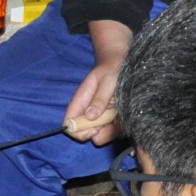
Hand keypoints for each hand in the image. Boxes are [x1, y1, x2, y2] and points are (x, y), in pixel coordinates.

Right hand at [63, 20, 131, 143]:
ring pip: (100, 135)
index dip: (79, 131)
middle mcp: (88, 111)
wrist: (125, 61)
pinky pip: (113, 131)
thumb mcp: (108, 80)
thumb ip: (100, 98)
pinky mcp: (112, 118)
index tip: (94, 127)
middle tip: (111, 122)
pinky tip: (126, 116)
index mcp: (81, 101)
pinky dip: (120, 128)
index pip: (69, 124)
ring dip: (111, 131)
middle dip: (98, 133)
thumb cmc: (113, 67)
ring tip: (121, 116)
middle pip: (84, 134)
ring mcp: (100, 116)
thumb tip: (90, 116)